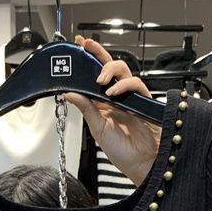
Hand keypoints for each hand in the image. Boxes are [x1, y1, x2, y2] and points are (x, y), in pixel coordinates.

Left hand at [64, 36, 160, 185]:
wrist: (141, 164)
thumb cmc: (121, 152)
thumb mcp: (97, 129)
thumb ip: (86, 109)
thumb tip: (69, 93)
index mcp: (102, 104)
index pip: (93, 77)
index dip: (87, 61)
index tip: (77, 47)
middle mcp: (116, 98)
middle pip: (109, 67)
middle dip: (98, 53)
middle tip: (87, 46)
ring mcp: (130, 98)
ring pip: (123, 71)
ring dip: (109, 70)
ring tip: (100, 81)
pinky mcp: (143, 101)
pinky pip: (136, 84)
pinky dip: (124, 85)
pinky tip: (113, 93)